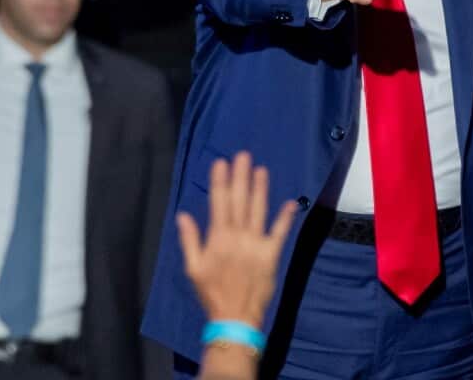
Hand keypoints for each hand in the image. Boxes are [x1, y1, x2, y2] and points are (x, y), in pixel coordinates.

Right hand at [177, 152, 297, 327]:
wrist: (235, 316)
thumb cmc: (211, 292)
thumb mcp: (193, 268)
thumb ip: (189, 239)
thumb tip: (182, 215)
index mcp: (217, 238)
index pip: (218, 203)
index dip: (220, 181)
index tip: (221, 162)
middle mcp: (237, 236)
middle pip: (239, 201)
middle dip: (240, 177)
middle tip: (243, 155)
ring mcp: (256, 244)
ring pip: (258, 211)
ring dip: (260, 189)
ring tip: (260, 169)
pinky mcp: (271, 254)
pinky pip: (279, 232)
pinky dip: (285, 217)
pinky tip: (290, 202)